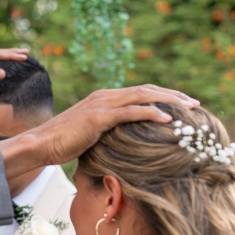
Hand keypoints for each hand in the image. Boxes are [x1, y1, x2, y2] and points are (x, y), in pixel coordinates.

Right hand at [0, 85, 198, 175]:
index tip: (183, 105)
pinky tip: (169, 119)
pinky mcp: (98, 117)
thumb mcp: (89, 135)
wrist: (39, 144)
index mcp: (102, 98)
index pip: (139, 92)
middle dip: (173, 95)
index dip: (163, 96)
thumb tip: (121, 143)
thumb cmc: (61, 144)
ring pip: (143, 96)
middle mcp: (104, 96)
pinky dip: (152, 112)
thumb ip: (105, 132)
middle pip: (146, 89)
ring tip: (189, 107)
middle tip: (195, 104)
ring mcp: (101, 104)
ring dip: (169, 100)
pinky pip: (131, 111)